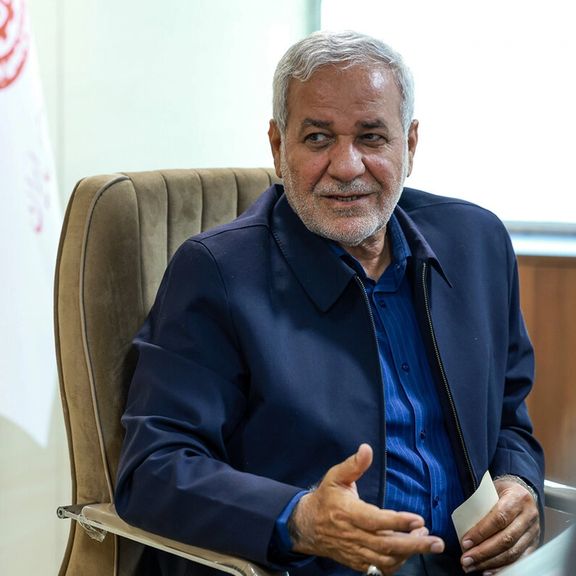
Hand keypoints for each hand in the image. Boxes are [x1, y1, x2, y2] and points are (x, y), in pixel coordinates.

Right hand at [290, 444, 444, 574]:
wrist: (306, 525)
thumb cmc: (325, 498)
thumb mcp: (336, 476)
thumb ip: (353, 464)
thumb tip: (367, 449)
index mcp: (348, 513)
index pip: (376, 521)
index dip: (398, 522)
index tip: (418, 520)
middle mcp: (353, 535)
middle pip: (387, 545)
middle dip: (414, 545)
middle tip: (436, 542)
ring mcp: (356, 551)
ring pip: (386, 560)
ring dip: (409, 554)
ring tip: (425, 541)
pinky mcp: (357, 561)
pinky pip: (380, 569)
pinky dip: (397, 564)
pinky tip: (409, 553)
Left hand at [459, 477, 539, 573]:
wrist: (523, 491)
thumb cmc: (501, 490)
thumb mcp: (491, 489)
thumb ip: (480, 504)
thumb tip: (460, 524)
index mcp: (517, 498)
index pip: (499, 518)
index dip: (481, 532)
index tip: (465, 542)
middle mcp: (528, 516)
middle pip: (506, 539)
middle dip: (483, 552)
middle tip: (466, 560)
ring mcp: (533, 531)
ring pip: (513, 553)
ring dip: (490, 563)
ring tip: (473, 567)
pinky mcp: (534, 543)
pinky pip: (520, 559)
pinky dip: (503, 567)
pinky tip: (488, 571)